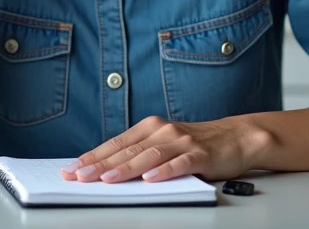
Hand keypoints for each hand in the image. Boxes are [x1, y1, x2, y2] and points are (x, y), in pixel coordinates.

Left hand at [59, 115, 264, 183]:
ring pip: (148, 156)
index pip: (115, 143)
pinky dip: (163, 171)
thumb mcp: (165, 145)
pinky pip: (179, 163)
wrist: (237, 137)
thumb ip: (141, 155)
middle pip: (126, 150)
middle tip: (78, 176)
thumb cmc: (196, 145)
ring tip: (107, 180)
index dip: (92, 156)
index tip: (71, 169)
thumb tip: (107, 172)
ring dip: (125, 168)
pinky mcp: (200, 154)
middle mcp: (162, 131)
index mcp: (150, 128)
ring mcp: (181, 141)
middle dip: (100, 164)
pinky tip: (150, 179)